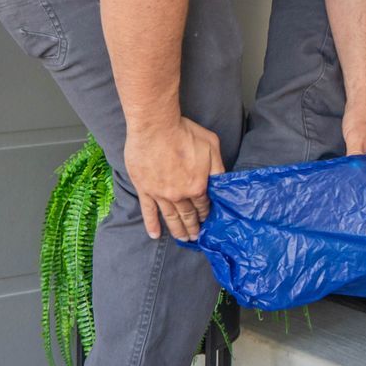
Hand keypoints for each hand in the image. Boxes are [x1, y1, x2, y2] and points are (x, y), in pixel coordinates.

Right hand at [123, 116, 223, 241]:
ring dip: (177, 230)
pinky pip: (148, 212)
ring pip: (170, 217)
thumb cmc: (184, 132)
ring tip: (182, 239)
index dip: (205, 213)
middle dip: (193, 227)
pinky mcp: (144, 189)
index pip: (203, 205)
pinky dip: (152, 224)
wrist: (155, 126)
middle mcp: (180, 195)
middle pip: (188, 215)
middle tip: (195, 237)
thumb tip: (221, 183)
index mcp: (197, 186)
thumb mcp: (211, 146)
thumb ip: (217, 167)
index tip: (206, 220)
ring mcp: (160, 194)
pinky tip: (154, 235)